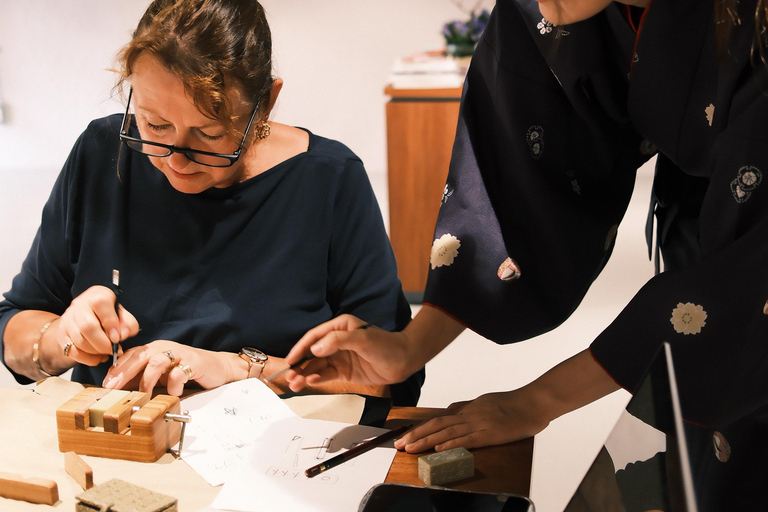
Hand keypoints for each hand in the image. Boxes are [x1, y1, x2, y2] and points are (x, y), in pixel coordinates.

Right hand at [57, 285, 138, 365]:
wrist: (87, 312)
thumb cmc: (108, 313)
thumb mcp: (122, 313)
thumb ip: (128, 323)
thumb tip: (121, 335)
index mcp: (96, 296)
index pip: (100, 305)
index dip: (111, 324)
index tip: (118, 338)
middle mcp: (79, 306)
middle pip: (87, 326)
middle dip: (103, 343)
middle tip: (113, 350)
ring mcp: (68, 321)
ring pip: (79, 341)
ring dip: (96, 352)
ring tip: (107, 353)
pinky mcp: (62, 335)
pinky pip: (72, 352)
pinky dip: (87, 359)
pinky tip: (98, 358)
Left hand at [103, 340, 233, 395]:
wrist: (217, 367)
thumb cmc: (186, 371)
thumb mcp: (162, 374)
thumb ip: (143, 377)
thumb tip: (119, 388)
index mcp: (155, 349)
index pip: (131, 355)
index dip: (117, 368)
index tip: (105, 384)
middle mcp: (165, 348)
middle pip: (140, 355)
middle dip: (124, 372)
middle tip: (112, 387)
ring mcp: (179, 354)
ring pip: (156, 362)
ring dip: (147, 381)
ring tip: (143, 397)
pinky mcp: (194, 362)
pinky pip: (178, 374)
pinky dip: (173, 386)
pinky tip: (174, 393)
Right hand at [284, 314, 414, 392]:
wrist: (403, 361)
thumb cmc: (386, 344)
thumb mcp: (362, 338)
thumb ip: (338, 341)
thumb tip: (316, 349)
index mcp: (339, 327)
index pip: (314, 337)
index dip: (300, 348)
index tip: (290, 360)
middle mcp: (336, 341)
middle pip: (312, 353)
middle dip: (299, 365)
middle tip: (289, 376)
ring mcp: (340, 357)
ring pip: (317, 366)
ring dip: (305, 374)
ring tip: (295, 384)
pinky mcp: (345, 371)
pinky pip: (327, 375)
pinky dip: (317, 379)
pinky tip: (311, 383)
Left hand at [393, 390, 549, 452]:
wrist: (533, 403)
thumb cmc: (513, 403)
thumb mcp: (485, 401)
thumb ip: (467, 406)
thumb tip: (450, 410)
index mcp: (468, 410)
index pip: (439, 419)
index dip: (420, 428)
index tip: (405, 435)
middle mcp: (469, 416)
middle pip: (437, 425)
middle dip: (415, 435)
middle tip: (398, 444)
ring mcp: (479, 424)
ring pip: (447, 432)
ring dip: (426, 441)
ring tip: (409, 448)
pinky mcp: (490, 434)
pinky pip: (467, 439)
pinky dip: (451, 443)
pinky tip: (438, 448)